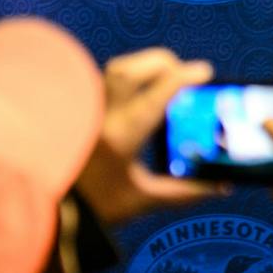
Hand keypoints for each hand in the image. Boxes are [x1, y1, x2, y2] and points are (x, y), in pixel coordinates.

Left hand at [73, 49, 221, 225]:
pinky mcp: (79, 112)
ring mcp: (86, 112)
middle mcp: (100, 119)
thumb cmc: (94, 208)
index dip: (183, 78)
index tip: (204, 71)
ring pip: (116, 72)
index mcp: (120, 138)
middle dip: (163, 62)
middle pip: (129, 70)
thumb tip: (220, 186)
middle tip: (185, 72)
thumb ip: (184, 192)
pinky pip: (107, 84)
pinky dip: (130, 82)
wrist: (52, 210)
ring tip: (165, 79)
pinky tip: (141, 96)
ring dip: (144, 68)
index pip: (154, 97)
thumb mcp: (142, 200)